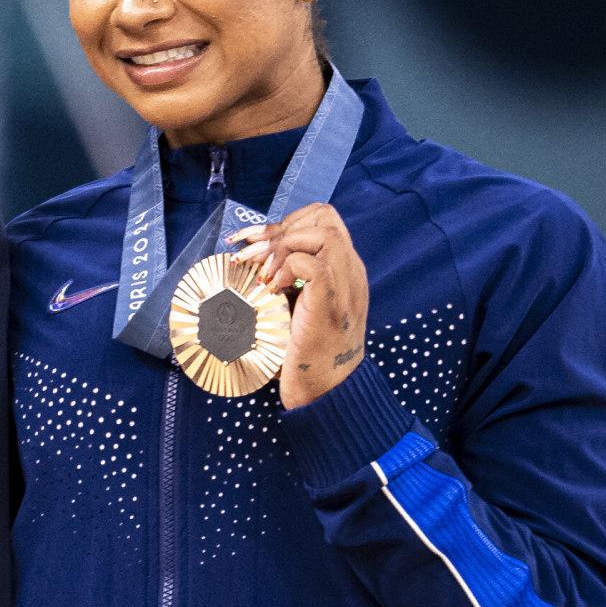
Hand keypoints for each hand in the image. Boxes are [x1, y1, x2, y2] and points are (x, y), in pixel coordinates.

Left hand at [233, 202, 367, 410]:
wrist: (326, 390)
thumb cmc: (306, 352)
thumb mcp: (300, 305)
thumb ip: (292, 278)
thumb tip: (256, 256)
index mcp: (345, 270)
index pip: (324, 220)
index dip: (288, 224)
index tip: (257, 243)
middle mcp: (351, 271)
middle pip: (325, 216)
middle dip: (282, 227)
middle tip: (254, 254)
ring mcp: (345, 284)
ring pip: (322, 232)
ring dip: (282, 245)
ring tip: (262, 273)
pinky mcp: (330, 300)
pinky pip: (310, 262)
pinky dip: (284, 268)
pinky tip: (271, 289)